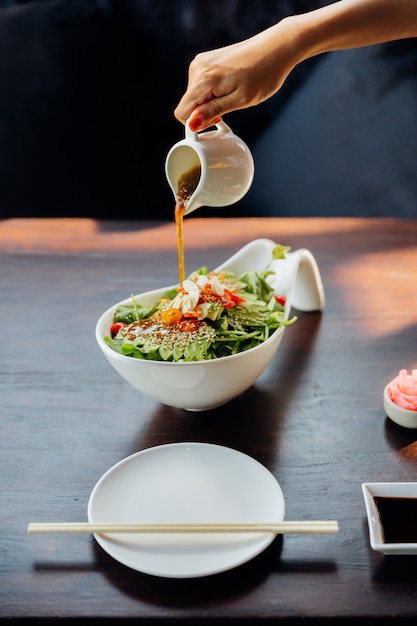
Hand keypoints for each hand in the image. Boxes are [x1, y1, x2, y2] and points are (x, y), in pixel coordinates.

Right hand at [174, 23, 296, 131]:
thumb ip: (213, 111)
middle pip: (188, 104)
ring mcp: (201, 62)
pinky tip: (229, 87)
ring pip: (194, 95)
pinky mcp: (206, 60)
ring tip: (231, 95)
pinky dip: (211, 92)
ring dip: (209, 102)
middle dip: (204, 112)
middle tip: (229, 108)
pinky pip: (200, 85)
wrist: (275, 48)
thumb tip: (192, 123)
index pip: (182, 112)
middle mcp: (197, 68)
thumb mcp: (240, 100)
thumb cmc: (263, 74)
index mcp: (204, 80)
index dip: (196, 124)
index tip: (215, 122)